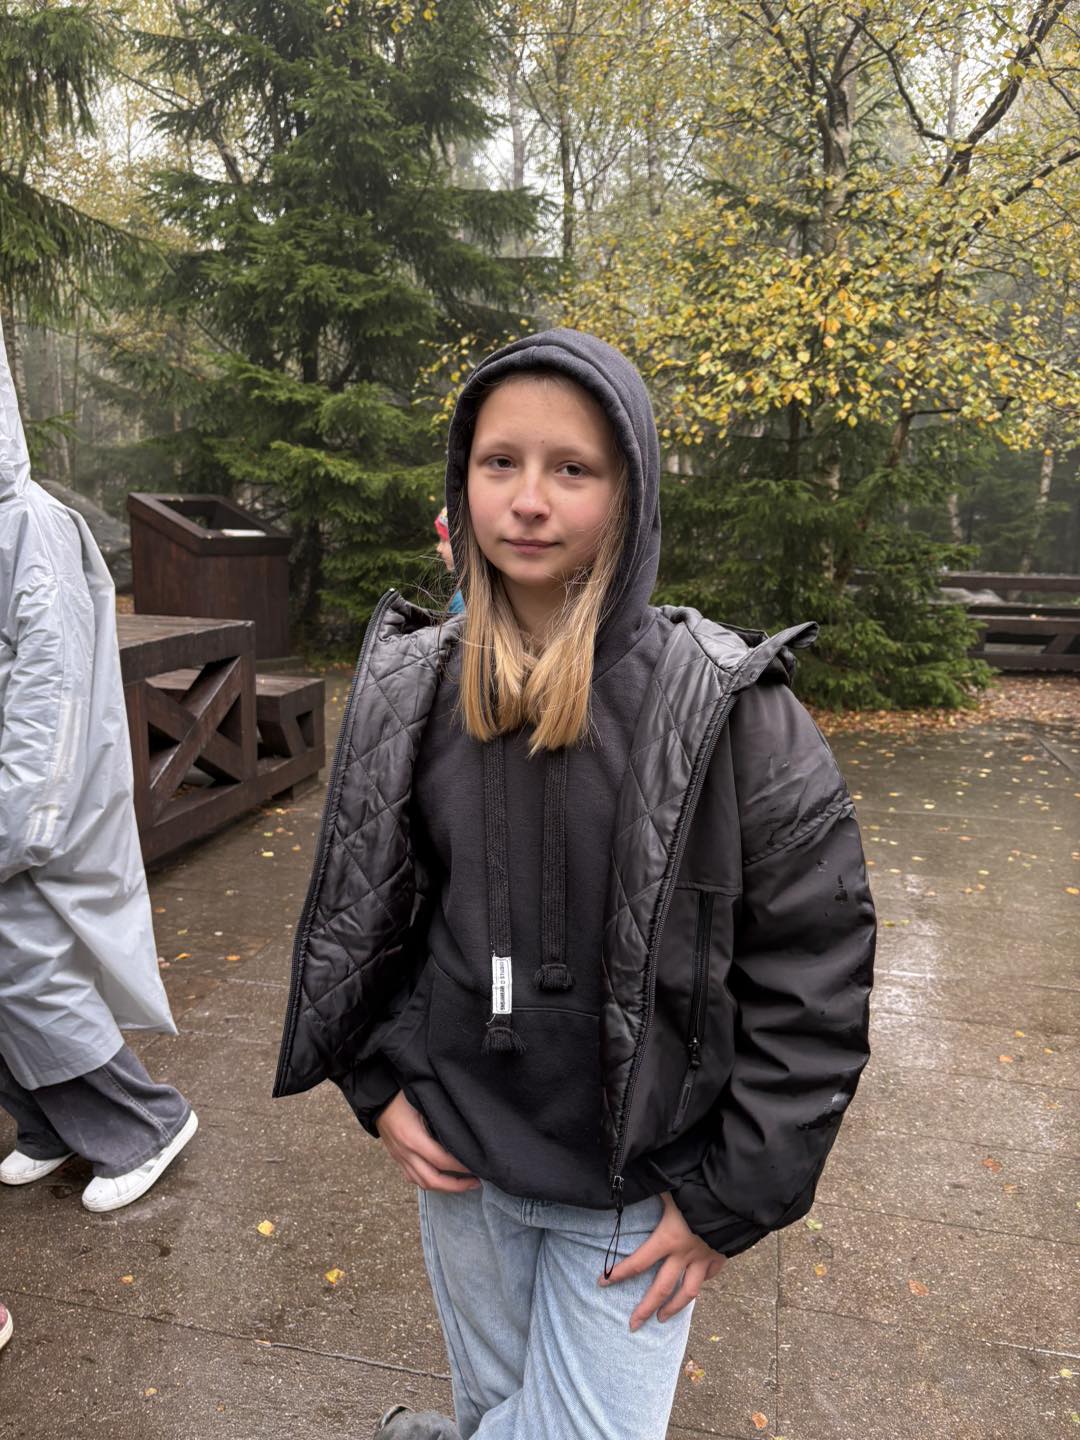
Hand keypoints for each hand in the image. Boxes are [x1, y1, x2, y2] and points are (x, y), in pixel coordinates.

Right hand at [376, 1091, 480, 1193]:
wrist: (377, 1099)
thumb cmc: (402, 1096)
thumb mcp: (423, 1102)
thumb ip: (441, 1118)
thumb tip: (464, 1132)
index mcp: (413, 1138)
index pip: (442, 1160)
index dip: (462, 1166)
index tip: (479, 1165)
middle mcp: (405, 1153)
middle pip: (433, 1180)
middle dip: (457, 1185)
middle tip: (476, 1182)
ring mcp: (400, 1158)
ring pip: (423, 1183)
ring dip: (445, 1187)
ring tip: (464, 1183)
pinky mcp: (398, 1159)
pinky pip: (414, 1179)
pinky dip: (430, 1182)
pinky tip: (443, 1179)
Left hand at [600, 1192, 725, 1329]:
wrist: (734, 1196)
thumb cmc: (698, 1186)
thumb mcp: (669, 1185)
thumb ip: (649, 1186)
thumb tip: (628, 1178)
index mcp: (668, 1238)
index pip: (638, 1262)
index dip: (618, 1274)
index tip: (602, 1283)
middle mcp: (685, 1254)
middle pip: (662, 1289)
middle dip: (645, 1309)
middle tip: (633, 1326)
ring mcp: (704, 1258)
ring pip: (688, 1292)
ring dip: (674, 1308)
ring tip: (662, 1319)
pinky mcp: (720, 1256)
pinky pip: (709, 1276)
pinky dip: (700, 1282)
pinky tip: (694, 1286)